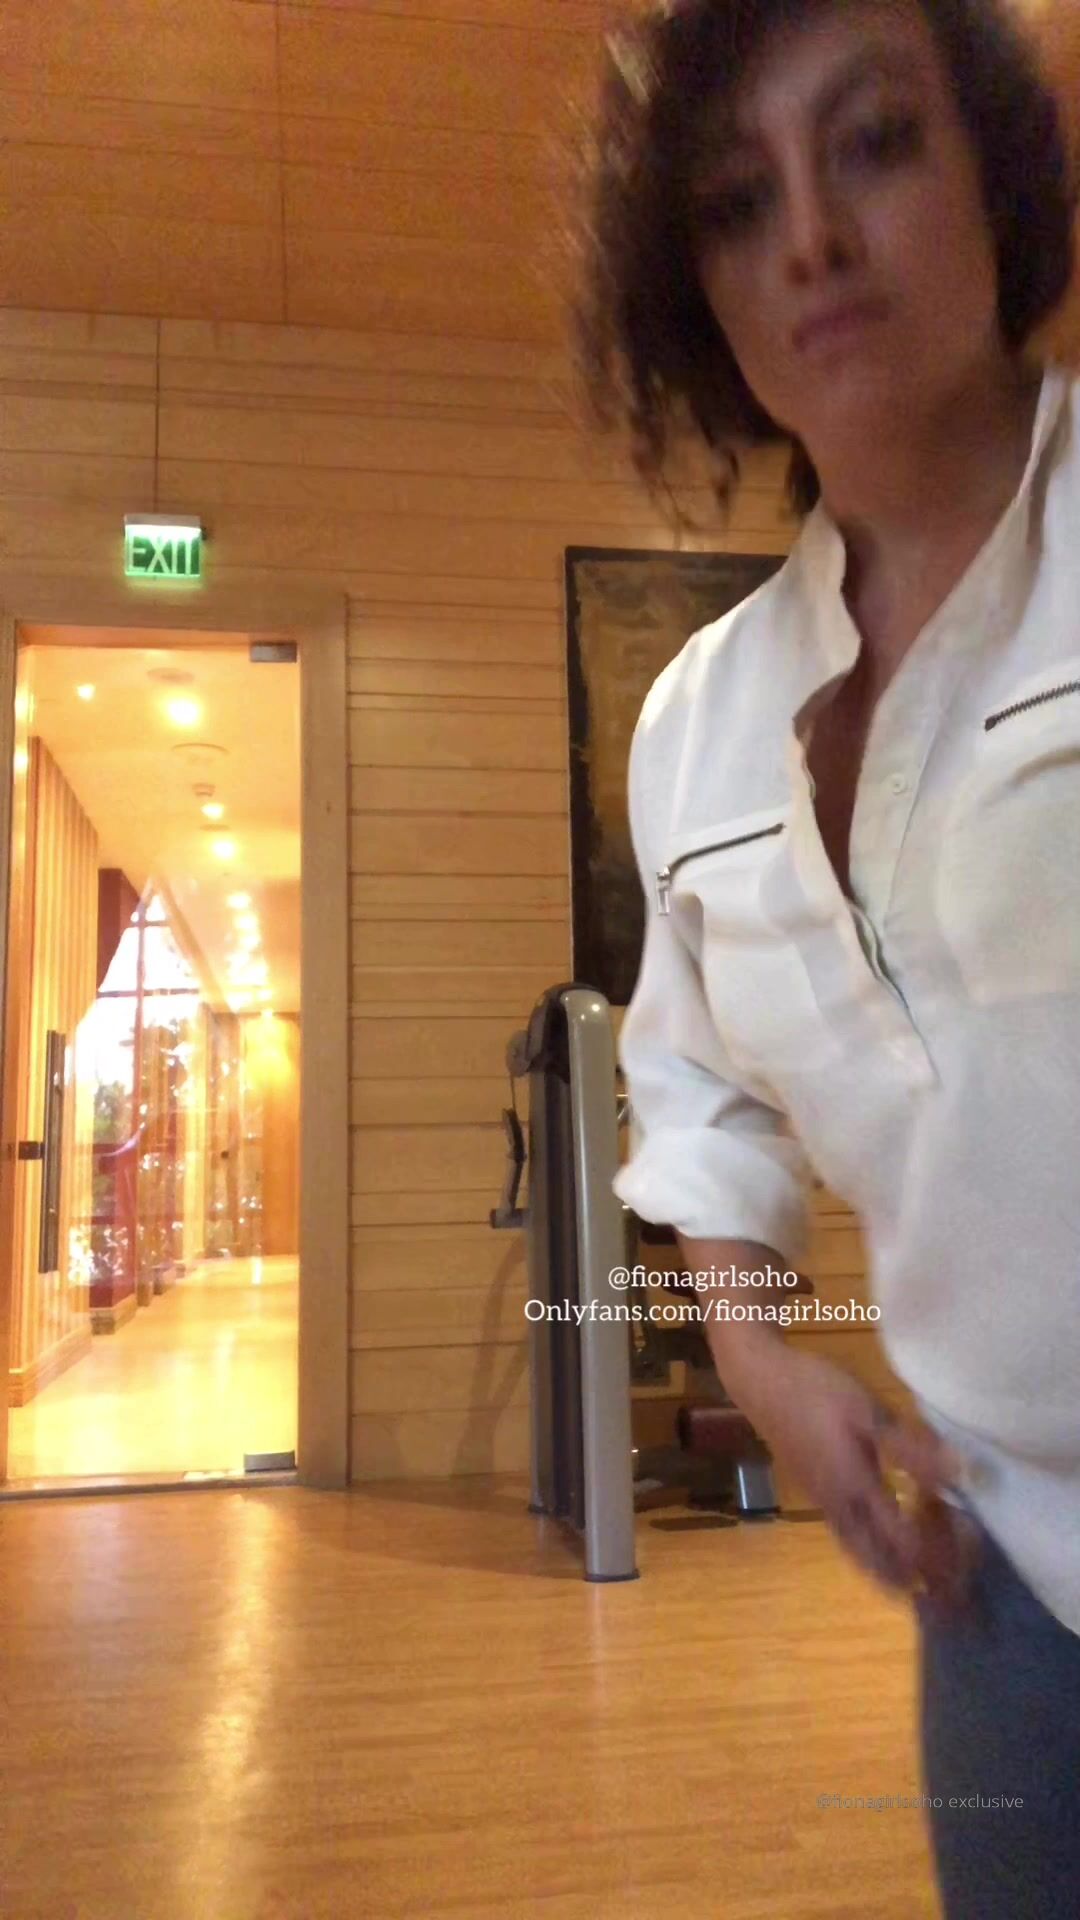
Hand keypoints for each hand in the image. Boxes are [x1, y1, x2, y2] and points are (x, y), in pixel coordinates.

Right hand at [742, 1347, 981, 1606]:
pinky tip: (897, 1542)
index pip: (906, 1544)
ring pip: (866, 1560)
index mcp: (856, 1491)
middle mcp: (841, 1511)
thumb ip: (911, 1446)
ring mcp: (827, 1508)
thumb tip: (961, 1473)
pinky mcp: (821, 1499)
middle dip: (922, 1580)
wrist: (762, 1382)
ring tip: (931, 1578)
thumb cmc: (816, 1391)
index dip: (940, 1553)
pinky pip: (855, 1545)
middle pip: (884, 1567)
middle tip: (956, 1581)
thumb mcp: (868, 1410)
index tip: (973, 1544)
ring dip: (901, 1573)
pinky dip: (882, 1556)